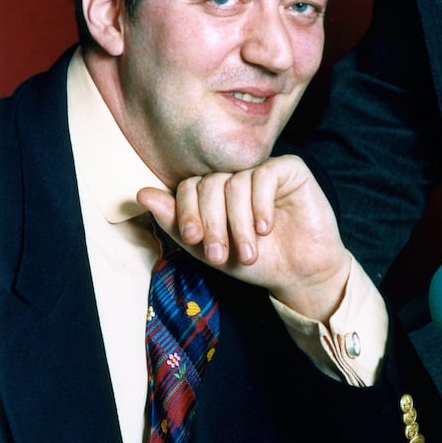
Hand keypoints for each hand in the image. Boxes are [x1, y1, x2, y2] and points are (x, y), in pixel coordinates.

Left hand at [138, 155, 351, 322]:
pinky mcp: (290, 170)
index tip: (195, 240)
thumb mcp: (209, 250)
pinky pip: (265, 176)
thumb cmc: (257, 261)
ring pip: (236, 183)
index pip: (190, 186)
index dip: (188, 211)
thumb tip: (141, 194)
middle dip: (212, 222)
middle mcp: (237, 176)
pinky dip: (261, 205)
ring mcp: (263, 170)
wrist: (300, 273)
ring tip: (249, 250)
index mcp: (216, 191)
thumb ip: (177, 223)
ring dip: (239, 223)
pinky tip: (266, 227)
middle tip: (221, 254)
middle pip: (210, 184)